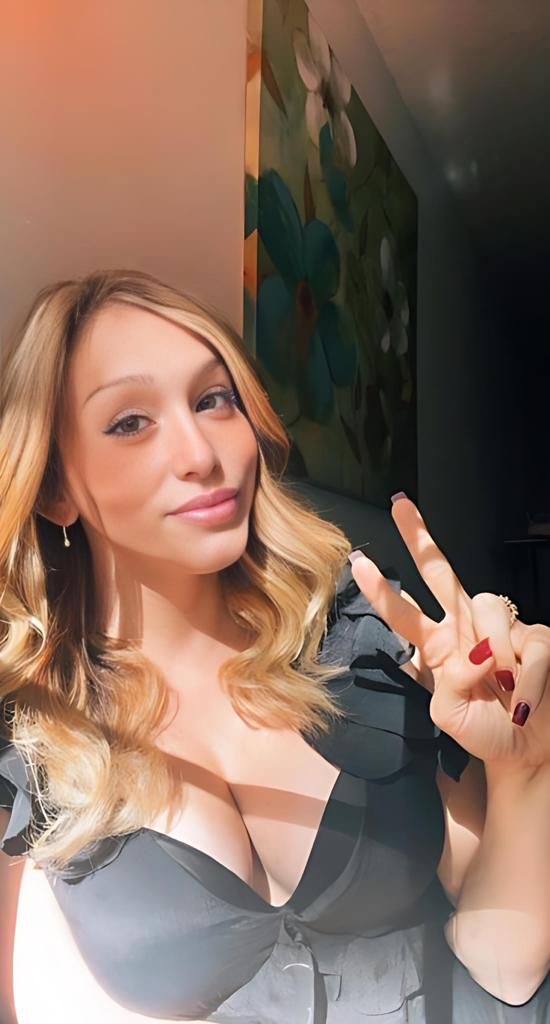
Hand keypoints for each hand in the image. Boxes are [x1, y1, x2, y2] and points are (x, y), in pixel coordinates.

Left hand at [348, 494, 549, 770]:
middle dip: (420, 538)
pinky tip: (525, 699)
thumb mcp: (450, 717)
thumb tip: (474, 654)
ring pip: (488, 606)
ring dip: (496, 650)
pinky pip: (531, 641)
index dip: (381, 589)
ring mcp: (500, 629)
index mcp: (436, 646)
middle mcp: (464, 629)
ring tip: (502, 688)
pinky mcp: (536, 637)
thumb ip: (450, 685)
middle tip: (400, 507)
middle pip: (440, 571)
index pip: (404, 611)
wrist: (523, 751)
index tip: (358, 562)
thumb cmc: (483, 732)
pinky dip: (529, 678)